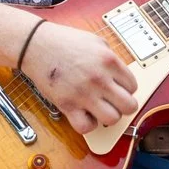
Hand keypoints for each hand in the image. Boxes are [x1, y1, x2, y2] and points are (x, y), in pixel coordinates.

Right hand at [21, 20, 139, 133]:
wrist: (35, 44)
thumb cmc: (64, 41)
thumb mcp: (95, 42)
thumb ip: (111, 59)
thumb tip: (121, 76)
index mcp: (109, 61)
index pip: (133, 86)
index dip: (127, 88)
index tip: (118, 88)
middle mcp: (99, 79)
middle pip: (129, 105)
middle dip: (124, 105)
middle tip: (114, 101)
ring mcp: (83, 93)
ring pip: (112, 119)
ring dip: (108, 116)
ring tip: (100, 108)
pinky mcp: (67, 105)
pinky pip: (86, 127)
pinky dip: (88, 124)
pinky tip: (85, 114)